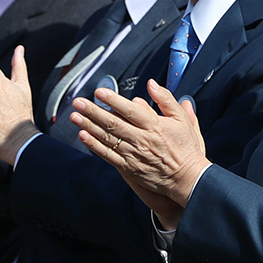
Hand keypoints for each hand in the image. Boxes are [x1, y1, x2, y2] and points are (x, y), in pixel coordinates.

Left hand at [71, 79, 209, 227]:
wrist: (188, 178)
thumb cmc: (187, 149)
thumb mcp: (184, 120)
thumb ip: (167, 100)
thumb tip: (152, 84)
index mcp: (155, 126)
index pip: (130, 110)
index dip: (113, 100)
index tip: (99, 92)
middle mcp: (142, 139)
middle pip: (113, 123)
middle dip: (93, 111)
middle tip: (78, 102)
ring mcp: (134, 154)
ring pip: (107, 138)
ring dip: (89, 126)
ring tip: (74, 116)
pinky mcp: (129, 168)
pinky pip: (108, 155)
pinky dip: (94, 146)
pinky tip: (83, 136)